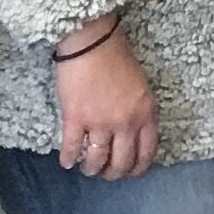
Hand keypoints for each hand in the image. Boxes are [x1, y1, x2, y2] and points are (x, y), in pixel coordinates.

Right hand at [55, 21, 160, 179]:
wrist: (92, 41)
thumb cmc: (117, 57)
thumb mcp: (141, 86)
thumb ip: (139, 111)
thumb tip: (132, 134)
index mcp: (145, 114)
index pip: (146, 152)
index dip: (137, 168)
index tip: (130, 172)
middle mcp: (125, 123)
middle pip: (122, 161)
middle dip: (114, 173)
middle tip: (106, 173)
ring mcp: (100, 123)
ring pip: (97, 160)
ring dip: (92, 169)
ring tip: (87, 168)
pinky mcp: (76, 119)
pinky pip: (72, 148)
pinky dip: (69, 158)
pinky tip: (67, 162)